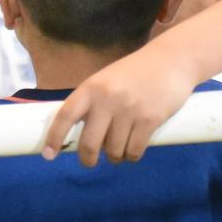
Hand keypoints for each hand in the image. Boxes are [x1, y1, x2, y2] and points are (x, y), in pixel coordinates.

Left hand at [43, 44, 198, 166]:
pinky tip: (133, 151)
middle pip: (90, 144)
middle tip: (90, 162)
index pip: (65, 115)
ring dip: (115, 157)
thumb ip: (93, 102)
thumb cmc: (137, 71)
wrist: (172, 60)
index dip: (54, 137)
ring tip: (119, 150)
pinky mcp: (150, 120)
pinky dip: (132, 156)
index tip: (49, 154)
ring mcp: (129, 111)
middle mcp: (107, 100)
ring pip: (114, 151)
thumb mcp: (108, 79)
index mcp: (92, 88)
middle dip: (88, 159)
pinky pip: (134, 151)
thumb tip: (79, 133)